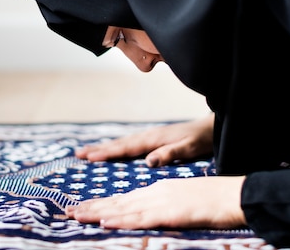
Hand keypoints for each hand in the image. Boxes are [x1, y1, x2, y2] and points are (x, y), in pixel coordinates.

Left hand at [65, 175, 246, 229]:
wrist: (233, 194)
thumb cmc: (214, 199)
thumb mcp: (184, 200)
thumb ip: (165, 205)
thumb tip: (149, 213)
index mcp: (158, 190)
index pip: (123, 198)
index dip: (101, 204)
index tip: (81, 208)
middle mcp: (155, 193)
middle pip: (118, 201)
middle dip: (92, 207)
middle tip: (67, 212)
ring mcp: (161, 201)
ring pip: (123, 208)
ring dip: (98, 212)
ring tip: (76, 215)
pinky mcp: (170, 213)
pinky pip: (142, 218)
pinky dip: (122, 220)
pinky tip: (106, 222)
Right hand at [75, 114, 213, 166]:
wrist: (212, 127)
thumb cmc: (201, 139)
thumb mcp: (189, 148)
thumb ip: (169, 154)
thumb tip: (148, 161)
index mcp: (154, 139)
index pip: (126, 148)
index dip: (107, 153)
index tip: (89, 157)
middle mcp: (149, 136)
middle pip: (119, 143)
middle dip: (99, 149)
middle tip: (78, 154)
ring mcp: (151, 136)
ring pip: (123, 142)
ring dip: (105, 147)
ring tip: (87, 152)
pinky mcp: (155, 139)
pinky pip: (130, 144)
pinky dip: (117, 147)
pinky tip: (113, 150)